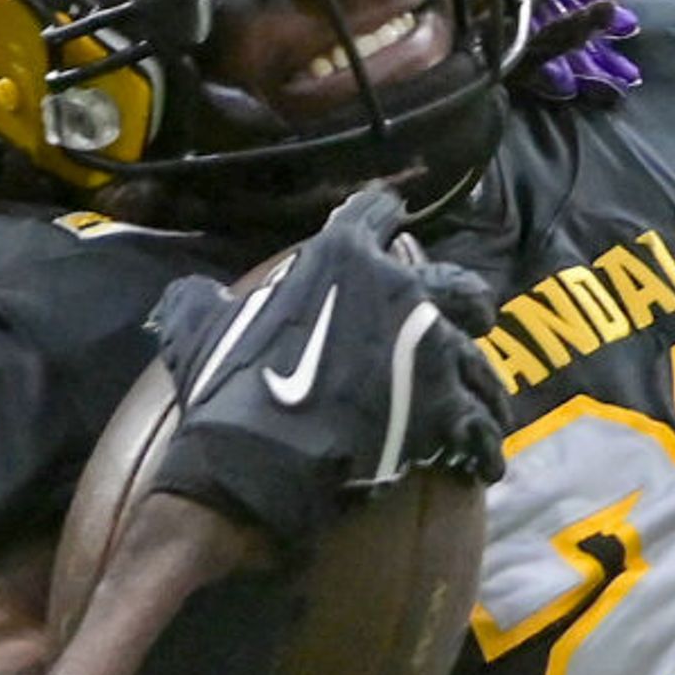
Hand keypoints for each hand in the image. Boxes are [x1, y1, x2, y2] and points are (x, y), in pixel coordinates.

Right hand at [144, 188, 508, 553]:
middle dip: (469, 302)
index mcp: (344, 259)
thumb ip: (199, 299)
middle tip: (474, 317)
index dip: (386, 211)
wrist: (259, 455)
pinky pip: (480, 428)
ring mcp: (432, 349)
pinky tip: (481, 463)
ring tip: (483, 407)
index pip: (374, 215)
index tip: (398, 210)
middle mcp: (402, 291)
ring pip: (478, 363)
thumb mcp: (198, 327)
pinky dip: (483, 447)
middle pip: (457, 286)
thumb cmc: (231, 386)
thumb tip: (190, 292)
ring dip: (481, 386)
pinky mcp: (447, 408)